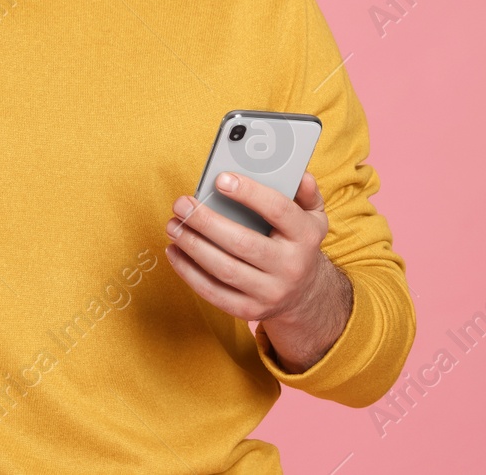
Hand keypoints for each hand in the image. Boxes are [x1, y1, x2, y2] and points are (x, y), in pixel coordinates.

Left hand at [164, 171, 352, 372]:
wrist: (304, 294)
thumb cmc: (298, 243)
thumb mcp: (312, 216)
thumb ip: (306, 192)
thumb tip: (300, 175)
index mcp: (305, 236)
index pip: (277, 210)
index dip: (248, 193)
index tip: (220, 179)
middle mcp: (291, 266)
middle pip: (242, 242)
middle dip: (206, 221)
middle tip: (181, 204)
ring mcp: (270, 292)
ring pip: (224, 269)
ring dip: (192, 245)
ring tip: (173, 225)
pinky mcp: (249, 310)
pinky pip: (213, 292)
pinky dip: (188, 272)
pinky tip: (174, 252)